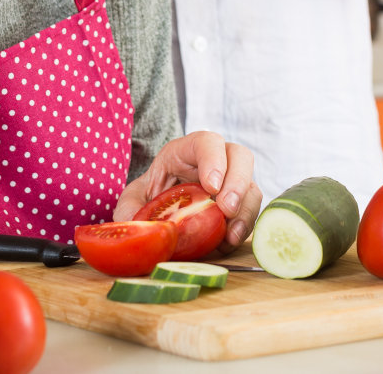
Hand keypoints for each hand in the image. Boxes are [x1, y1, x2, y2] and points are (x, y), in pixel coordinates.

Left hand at [113, 131, 262, 251]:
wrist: (157, 219)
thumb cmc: (146, 201)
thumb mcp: (131, 202)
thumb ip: (130, 212)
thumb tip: (138, 229)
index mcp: (186, 152)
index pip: (206, 142)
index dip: (213, 159)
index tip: (211, 186)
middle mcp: (215, 162)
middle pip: (240, 157)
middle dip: (237, 182)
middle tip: (226, 209)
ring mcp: (230, 184)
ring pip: (252, 186)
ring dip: (245, 210)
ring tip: (230, 234)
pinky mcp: (238, 208)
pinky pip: (251, 213)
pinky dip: (244, 227)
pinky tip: (230, 241)